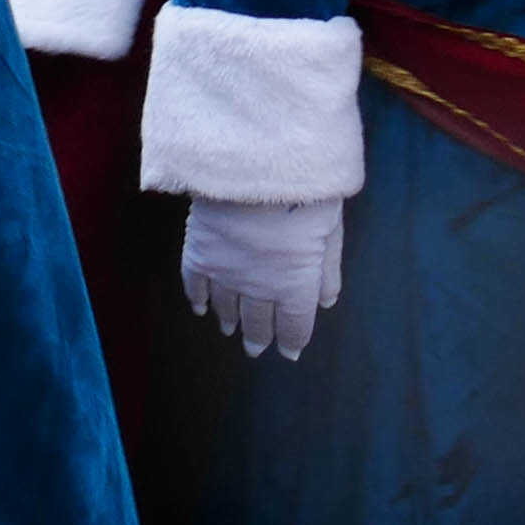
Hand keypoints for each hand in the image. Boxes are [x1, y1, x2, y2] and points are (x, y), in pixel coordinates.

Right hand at [182, 196, 346, 359]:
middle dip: (258, 336)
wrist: (257, 172)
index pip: (293, 324)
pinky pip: (194, 284)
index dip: (292, 339)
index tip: (289, 352)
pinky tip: (199, 307)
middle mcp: (257, 289)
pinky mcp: (199, 254)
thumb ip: (327, 270)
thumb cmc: (306, 197)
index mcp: (294, 286)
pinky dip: (196, 298)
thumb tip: (326, 302)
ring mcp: (225, 274)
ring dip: (229, 320)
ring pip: (226, 306)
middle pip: (257, 320)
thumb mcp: (330, 232)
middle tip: (256, 349)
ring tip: (230, 330)